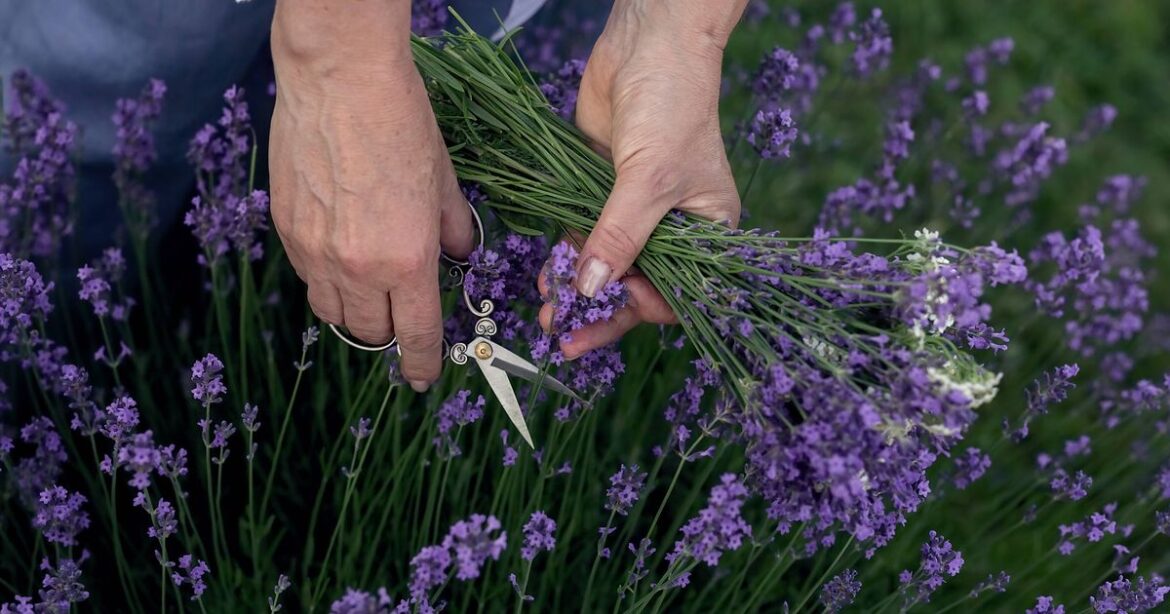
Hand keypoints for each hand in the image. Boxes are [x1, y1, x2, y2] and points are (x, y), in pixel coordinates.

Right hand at [270, 1, 472, 390]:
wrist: (339, 82)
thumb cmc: (402, 124)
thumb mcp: (445, 181)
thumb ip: (454, 229)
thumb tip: (459, 255)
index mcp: (407, 260)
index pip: (416, 334)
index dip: (422, 363)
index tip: (423, 377)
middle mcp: (357, 267)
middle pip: (369, 333)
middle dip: (388, 334)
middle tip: (401, 315)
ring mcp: (314, 251)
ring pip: (332, 312)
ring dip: (354, 312)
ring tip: (370, 288)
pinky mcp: (286, 230)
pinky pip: (307, 277)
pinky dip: (326, 281)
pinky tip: (341, 254)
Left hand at [539, 0, 745, 358]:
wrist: (647, 42)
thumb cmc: (672, 107)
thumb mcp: (649, 178)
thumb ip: (619, 236)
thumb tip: (589, 288)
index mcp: (707, 231)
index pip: (678, 290)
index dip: (642, 307)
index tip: (607, 309)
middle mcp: (672, 227)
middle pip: (636, 286)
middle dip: (600, 312)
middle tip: (563, 337)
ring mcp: (633, 210)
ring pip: (604, 265)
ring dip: (576, 289)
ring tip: (546, 313)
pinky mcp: (601, 191)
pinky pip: (582, 235)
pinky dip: (565, 257)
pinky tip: (546, 277)